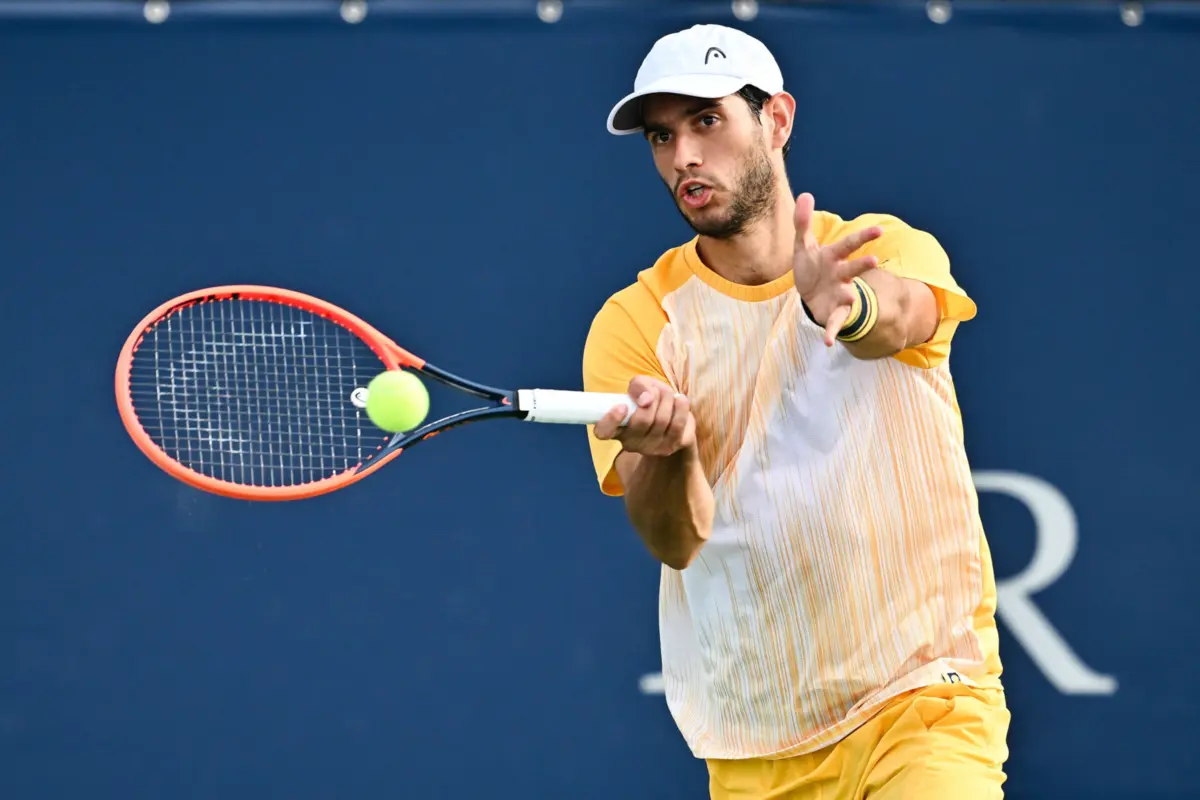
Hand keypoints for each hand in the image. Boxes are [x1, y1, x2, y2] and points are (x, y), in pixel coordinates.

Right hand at [593, 376, 695, 456]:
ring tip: (667, 394)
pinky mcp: (670, 447)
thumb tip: (646, 399)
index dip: (611, 420)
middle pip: (641, 420)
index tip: (622, 406)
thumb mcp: (640, 386)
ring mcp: (650, 449)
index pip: (603, 432)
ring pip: (661, 420)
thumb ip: (638, 386)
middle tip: (656, 391)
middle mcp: (630, 443)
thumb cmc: (650, 399)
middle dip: (653, 397)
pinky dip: (681, 407)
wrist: (671, 415)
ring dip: (667, 399)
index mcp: (615, 428)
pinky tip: (680, 400)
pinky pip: (677, 425)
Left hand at [792, 192, 882, 345]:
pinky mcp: (833, 313)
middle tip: (874, 261)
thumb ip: (803, 222)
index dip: (863, 237)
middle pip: (853, 268)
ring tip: (851, 297)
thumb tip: (806, 194)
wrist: (811, 296)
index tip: (879, 230)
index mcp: (834, 258)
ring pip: (849, 295)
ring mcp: (839, 295)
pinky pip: (835, 323)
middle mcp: (841, 276)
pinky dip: (833, 332)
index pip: (849, 245)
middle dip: (862, 264)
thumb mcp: (804, 246)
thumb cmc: (812, 268)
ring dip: (850, 296)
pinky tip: (828, 343)